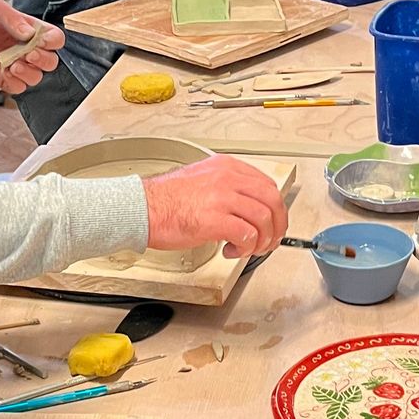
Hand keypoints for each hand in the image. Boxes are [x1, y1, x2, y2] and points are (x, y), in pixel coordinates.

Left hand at [0, 0, 62, 93]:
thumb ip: (11, 17)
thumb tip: (29, 33)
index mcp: (27, 28)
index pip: (53, 38)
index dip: (53, 41)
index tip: (43, 40)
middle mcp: (23, 47)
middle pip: (50, 61)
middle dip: (44, 60)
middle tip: (29, 54)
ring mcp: (12, 63)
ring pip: (36, 76)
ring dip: (30, 73)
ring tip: (14, 64)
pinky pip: (17, 87)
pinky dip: (16, 83)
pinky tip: (5, 72)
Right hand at [144, 155, 287, 257]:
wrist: (141, 209)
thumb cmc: (164, 200)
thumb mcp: (201, 179)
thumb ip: (225, 187)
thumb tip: (246, 206)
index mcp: (225, 167)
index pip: (267, 184)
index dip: (275, 208)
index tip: (273, 222)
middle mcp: (227, 178)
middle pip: (272, 200)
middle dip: (278, 225)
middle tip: (270, 240)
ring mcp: (222, 198)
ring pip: (264, 219)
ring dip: (262, 240)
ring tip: (250, 249)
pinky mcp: (214, 220)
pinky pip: (247, 235)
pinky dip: (245, 248)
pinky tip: (232, 251)